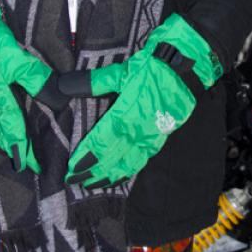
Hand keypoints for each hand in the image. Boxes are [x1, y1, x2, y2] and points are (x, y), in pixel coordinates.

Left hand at [66, 14, 220, 186]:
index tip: (72, 169)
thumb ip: (92, 82)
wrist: (187, 66)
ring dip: (109, 176)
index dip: (87, 158)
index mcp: (127, 113)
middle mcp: (140, 130)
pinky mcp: (162, 136)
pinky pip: (143, 159)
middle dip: (93, 172)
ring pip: (128, 163)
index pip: (102, 142)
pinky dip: (129, 171)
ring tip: (93, 185)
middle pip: (112, 158)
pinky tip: (120, 177)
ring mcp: (152, 135)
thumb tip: (63, 85)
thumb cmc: (153, 66)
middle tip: (74, 182)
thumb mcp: (121, 72)